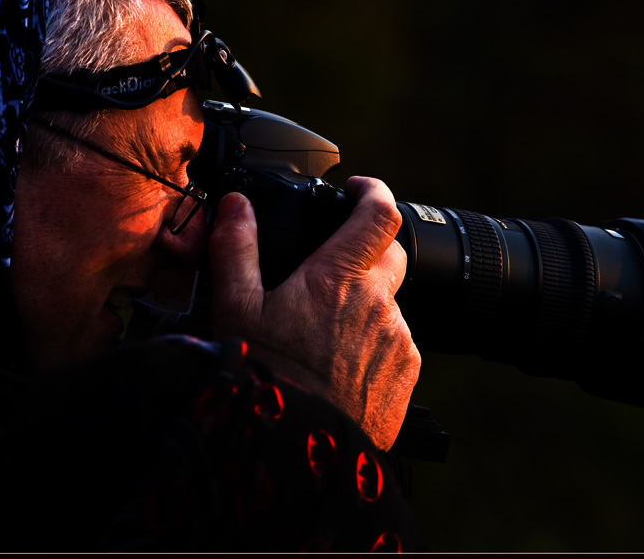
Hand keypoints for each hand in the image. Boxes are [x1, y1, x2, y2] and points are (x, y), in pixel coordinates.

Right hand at [206, 176, 420, 450]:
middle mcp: (378, 303)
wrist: (298, 453)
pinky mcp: (407, 373)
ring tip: (324, 332)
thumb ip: (236, 248)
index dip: (372, 190)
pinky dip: (373, 340)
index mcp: (338, 279)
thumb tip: (236, 204)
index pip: (380, 212)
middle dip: (367, 249)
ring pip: (390, 301)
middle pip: (391, 253)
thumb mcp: (236, 309)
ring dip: (365, 303)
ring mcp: (398, 339)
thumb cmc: (264, 379)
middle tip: (330, 269)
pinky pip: (396, 341)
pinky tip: (340, 362)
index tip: (356, 190)